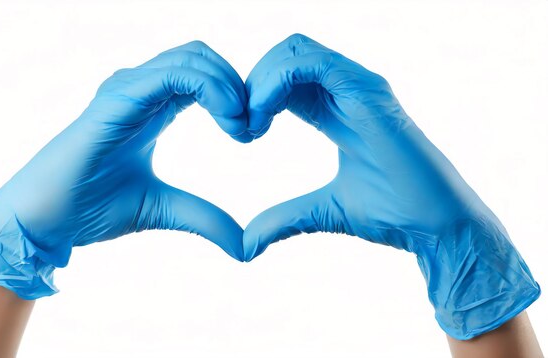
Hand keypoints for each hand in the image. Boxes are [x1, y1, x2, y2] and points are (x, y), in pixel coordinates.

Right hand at [0, 41, 248, 299]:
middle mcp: (141, 90)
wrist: (47, 220)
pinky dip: (210, 87)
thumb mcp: (164, 210)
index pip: (203, 75)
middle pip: (202, 58)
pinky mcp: (117, 99)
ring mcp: (127, 90)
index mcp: (154, 108)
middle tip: (252, 128)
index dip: (235, 95)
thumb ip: (205, 218)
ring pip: (191, 58)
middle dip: (237, 86)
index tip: (252, 133)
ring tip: (241, 125)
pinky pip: (172, 74)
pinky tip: (228, 118)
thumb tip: (244, 246)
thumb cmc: (93, 209)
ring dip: (228, 85)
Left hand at [242, 34, 540, 339]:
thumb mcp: (321, 212)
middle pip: (286, 55)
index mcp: (336, 109)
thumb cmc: (391, 215)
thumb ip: (282, 219)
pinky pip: (311, 63)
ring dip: (260, 81)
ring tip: (250, 124)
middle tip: (239, 125)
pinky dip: (276, 82)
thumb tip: (246, 244)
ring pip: (295, 50)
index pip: (285, 79)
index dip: (255, 97)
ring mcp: (360, 87)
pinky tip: (263, 118)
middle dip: (252, 83)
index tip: (241, 134)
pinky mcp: (369, 92)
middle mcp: (348, 91)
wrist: (435, 228)